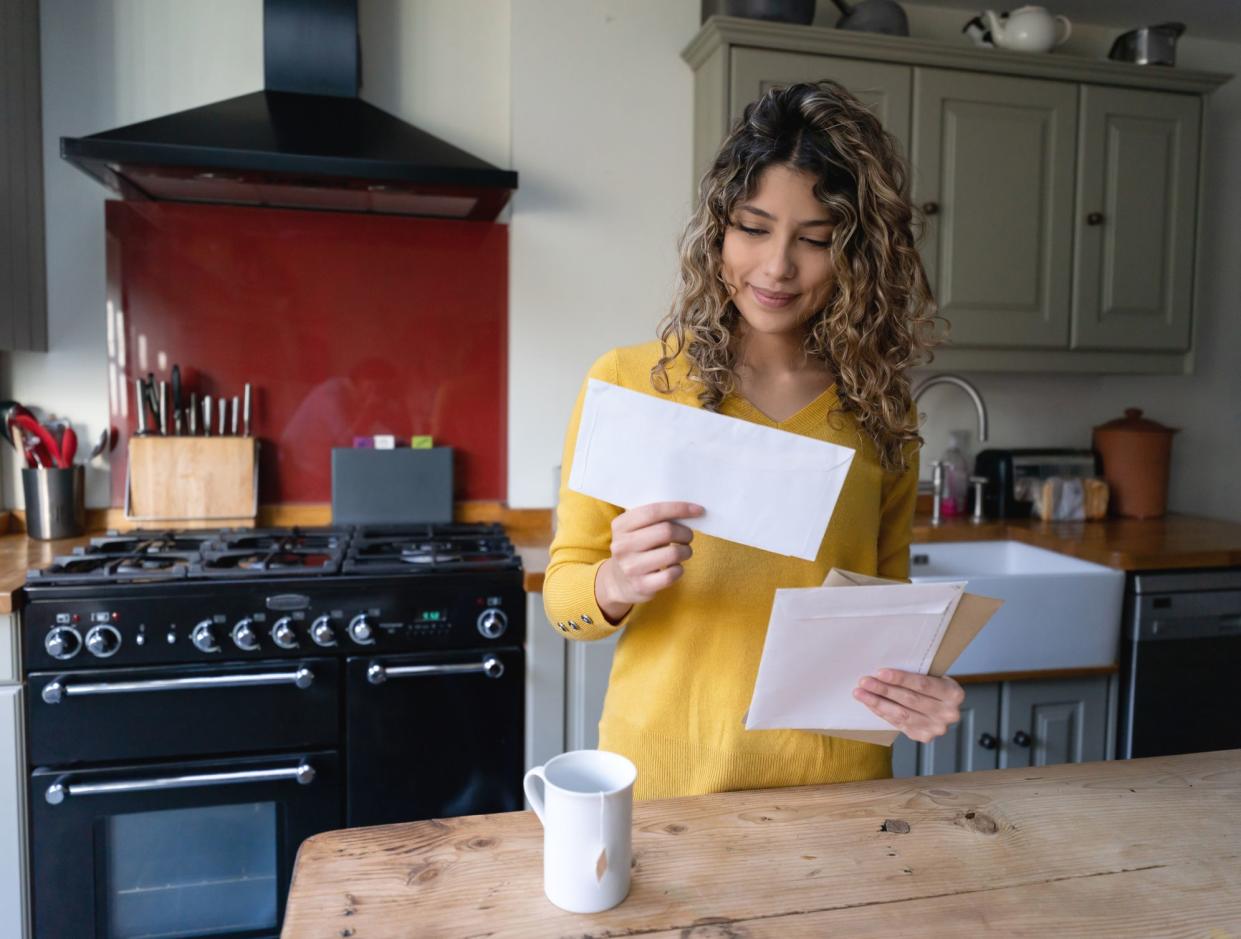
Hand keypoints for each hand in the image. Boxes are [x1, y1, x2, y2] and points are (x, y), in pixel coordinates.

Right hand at [595, 501, 703, 622]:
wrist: (618, 582)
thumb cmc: (636, 548)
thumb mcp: (634, 529)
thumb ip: (654, 517)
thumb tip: (688, 510)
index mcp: (620, 526)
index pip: (653, 511)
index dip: (679, 508)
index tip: (698, 510)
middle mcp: (622, 546)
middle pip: (666, 531)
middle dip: (685, 532)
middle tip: (688, 536)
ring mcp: (631, 567)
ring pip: (673, 553)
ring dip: (686, 551)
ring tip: (684, 551)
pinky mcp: (641, 585)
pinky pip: (672, 574)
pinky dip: (679, 569)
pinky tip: (675, 567)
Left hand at [852, 669, 964, 743]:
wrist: (944, 706)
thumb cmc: (934, 684)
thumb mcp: (934, 675)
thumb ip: (918, 673)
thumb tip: (883, 670)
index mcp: (954, 693)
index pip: (923, 684)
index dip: (900, 679)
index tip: (879, 672)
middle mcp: (948, 713)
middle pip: (910, 700)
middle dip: (884, 690)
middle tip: (864, 682)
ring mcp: (936, 728)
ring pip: (901, 714)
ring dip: (878, 702)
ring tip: (860, 693)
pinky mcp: (923, 736)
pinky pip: (898, 723)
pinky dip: (882, 712)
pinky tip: (870, 703)